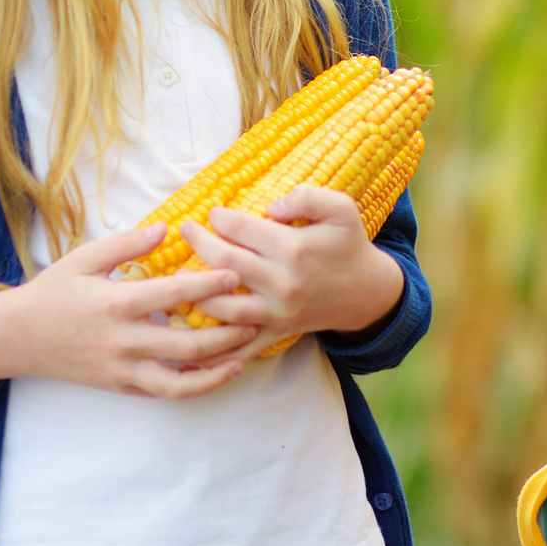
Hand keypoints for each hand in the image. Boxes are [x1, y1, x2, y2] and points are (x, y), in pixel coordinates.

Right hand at [0, 222, 255, 398]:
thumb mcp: (84, 258)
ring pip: (180, 380)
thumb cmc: (53, 291)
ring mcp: (123, 369)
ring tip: (245, 353)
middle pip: (186, 343)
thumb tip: (166, 229)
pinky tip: (219, 372)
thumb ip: (126, 244)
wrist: (17, 337)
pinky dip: (196, 386)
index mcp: (116, 303)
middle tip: (256, 316)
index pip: (172, 294)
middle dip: (226, 332)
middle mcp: (123, 341)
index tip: (237, 274)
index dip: (208, 284)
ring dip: (218, 368)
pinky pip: (165, 392)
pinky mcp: (121, 386)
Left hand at [175, 186, 403, 357]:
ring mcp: (277, 312)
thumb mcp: (341, 210)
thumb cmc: (348, 245)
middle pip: (225, 263)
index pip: (242, 229)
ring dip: (197, 292)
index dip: (221, 218)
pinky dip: (214, 348)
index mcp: (294, 249)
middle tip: (187, 230)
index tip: (213, 213)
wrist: (366, 292)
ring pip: (224, 307)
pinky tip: (190, 340)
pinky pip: (240, 345)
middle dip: (199, 243)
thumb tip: (272, 207)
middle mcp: (282, 283)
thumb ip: (308, 197)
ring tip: (180, 276)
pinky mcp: (276, 332)